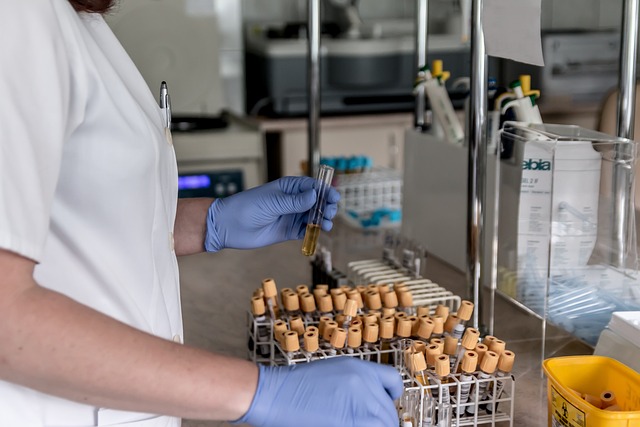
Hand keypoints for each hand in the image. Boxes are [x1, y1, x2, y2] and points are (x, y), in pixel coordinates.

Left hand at [205, 176, 339, 251]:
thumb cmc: (247, 207)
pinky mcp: (289, 231)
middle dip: (326, 206)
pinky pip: (306, 230)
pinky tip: (317, 231)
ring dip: (322, 219)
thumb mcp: (273, 203)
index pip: (311, 186)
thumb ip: (295, 201)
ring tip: (326, 224)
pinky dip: (313, 231)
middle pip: (316, 202)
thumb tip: (314, 195)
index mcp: (288, 187)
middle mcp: (292, 201)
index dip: (324, 190)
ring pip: (313, 216)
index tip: (333, 197)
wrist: (230, 226)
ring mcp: (291, 216)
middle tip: (329, 212)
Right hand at [234, 358, 403, 426]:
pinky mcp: (352, 422)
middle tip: (361, 424)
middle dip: (380, 424)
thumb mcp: (331, 375)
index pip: (394, 383)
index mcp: (360, 368)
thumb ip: (355, 388)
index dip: (391, 400)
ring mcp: (360, 404)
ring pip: (385, 425)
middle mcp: (364, 383)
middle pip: (390, 413)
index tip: (384, 412)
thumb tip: (369, 408)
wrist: (273, 393)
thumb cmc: (294, 387)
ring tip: (350, 425)